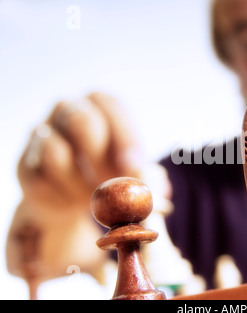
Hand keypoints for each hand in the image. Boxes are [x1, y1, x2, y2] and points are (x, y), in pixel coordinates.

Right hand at [7, 92, 143, 282]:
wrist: (75, 202)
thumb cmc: (112, 178)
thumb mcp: (134, 173)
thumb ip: (143, 175)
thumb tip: (150, 186)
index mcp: (100, 105)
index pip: (110, 105)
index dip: (124, 135)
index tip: (133, 166)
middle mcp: (69, 110)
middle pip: (81, 120)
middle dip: (100, 158)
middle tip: (113, 184)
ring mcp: (43, 134)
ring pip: (56, 152)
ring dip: (80, 183)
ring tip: (91, 195)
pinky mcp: (25, 164)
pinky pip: (41, 180)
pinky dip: (62, 197)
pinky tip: (70, 200)